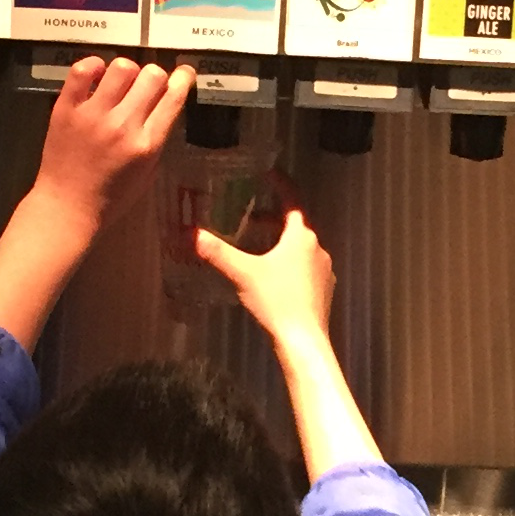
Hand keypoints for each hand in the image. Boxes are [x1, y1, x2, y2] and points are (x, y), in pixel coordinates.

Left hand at [31, 57, 193, 232]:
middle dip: (155, 76)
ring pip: (121, 67)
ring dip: (127, 71)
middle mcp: (123, 125)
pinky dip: (93, 65)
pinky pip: (82, 70)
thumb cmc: (111, 198)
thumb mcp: (147, 174)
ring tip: (120, 83)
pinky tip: (96, 74)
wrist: (66, 207)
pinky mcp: (66, 109)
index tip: (183, 73)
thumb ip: (157, 139)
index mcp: (147, 145)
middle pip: (152, 76)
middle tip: (146, 86)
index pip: (173, 98)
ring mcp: (93, 114)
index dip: (183, 79)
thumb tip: (164, 104)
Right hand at [194, 209, 376, 478]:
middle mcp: (318, 249)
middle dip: (274, 218)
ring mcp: (324, 271)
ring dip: (281, 242)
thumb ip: (217, 252)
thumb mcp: (242, 273)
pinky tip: (273, 276)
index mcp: (302, 237)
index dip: (281, 185)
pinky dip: (289, 262)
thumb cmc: (276, 301)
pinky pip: (305, 266)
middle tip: (252, 216)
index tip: (269, 174)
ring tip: (258, 247)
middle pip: (296, 225)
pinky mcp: (323, 290)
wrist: (304, 341)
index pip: (293, 201)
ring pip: (301, 247)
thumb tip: (190, 234)